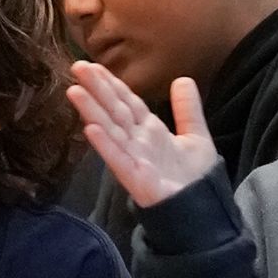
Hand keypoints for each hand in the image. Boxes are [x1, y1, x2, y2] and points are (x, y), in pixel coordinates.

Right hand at [66, 61, 219, 207]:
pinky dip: (105, 144)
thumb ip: (188, 109)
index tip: (94, 65)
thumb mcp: (196, 136)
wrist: (203, 211)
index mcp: (150, 130)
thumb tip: (183, 78)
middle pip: (115, 110)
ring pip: (110, 130)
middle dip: (96, 88)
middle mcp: (137, 141)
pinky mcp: (135, 178)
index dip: (112, 83)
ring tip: (74, 91)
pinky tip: (90, 129)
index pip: (127, 101)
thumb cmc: (197, 178)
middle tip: (77, 66)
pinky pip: (118, 159)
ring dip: (92, 111)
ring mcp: (134, 158)